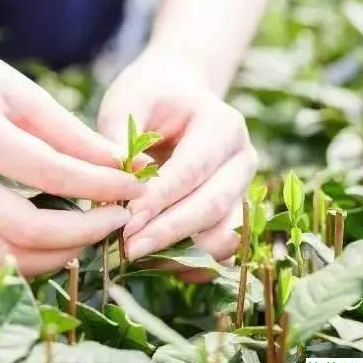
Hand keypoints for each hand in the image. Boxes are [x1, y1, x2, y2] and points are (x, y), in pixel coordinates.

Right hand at [0, 33, 144, 279]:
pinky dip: (23, 265)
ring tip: (92, 232)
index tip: (136, 185)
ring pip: (3, 258)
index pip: (48, 173)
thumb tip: (124, 165)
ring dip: (58, 256)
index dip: (99, 186)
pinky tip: (54, 245)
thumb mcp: (22, 91)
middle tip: (120, 218)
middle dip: (84, 232)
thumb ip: (72, 133)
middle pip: (24, 229)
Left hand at [97, 48, 257, 266]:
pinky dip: (193, 264)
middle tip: (126, 249)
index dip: (160, 199)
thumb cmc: (148, 99)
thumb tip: (121, 191)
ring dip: (181, 253)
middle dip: (168, 232)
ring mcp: (243, 189)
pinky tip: (155, 264)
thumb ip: (119, 141)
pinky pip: (222, 250)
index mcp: (222, 124)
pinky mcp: (235, 215)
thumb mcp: (127, 104)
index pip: (192, 169)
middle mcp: (242, 159)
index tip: (125, 220)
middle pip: (212, 205)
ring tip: (136, 256)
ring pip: (223, 234)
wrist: (178, 98)